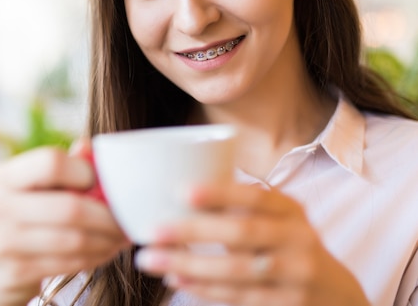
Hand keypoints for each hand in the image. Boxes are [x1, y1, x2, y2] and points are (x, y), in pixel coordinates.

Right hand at [0, 141, 128, 305]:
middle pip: (70, 207)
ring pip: (74, 239)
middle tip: (127, 220)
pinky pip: (69, 263)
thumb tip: (90, 146)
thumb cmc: (23, 222)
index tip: (102, 184)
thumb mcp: (35, 190)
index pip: (52, 162)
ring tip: (120, 237)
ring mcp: (2, 240)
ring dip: (106, 240)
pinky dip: (95, 258)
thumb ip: (63, 167)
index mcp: (4, 176)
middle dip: (108, 217)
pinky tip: (104, 252)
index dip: (85, 171)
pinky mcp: (14, 271)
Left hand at [134, 182, 369, 305]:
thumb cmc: (287, 245)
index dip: (220, 193)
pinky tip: (177, 280)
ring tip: (152, 259)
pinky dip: (204, 289)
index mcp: (291, 210)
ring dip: (189, 264)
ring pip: (236, 270)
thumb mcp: (279, 220)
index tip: (182, 191)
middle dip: (193, 231)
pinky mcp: (288, 304)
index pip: (256, 197)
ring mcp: (296, 275)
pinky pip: (239, 297)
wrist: (335, 293)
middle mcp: (298, 239)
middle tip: (152, 231)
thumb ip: (243, 208)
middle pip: (242, 233)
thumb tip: (179, 196)